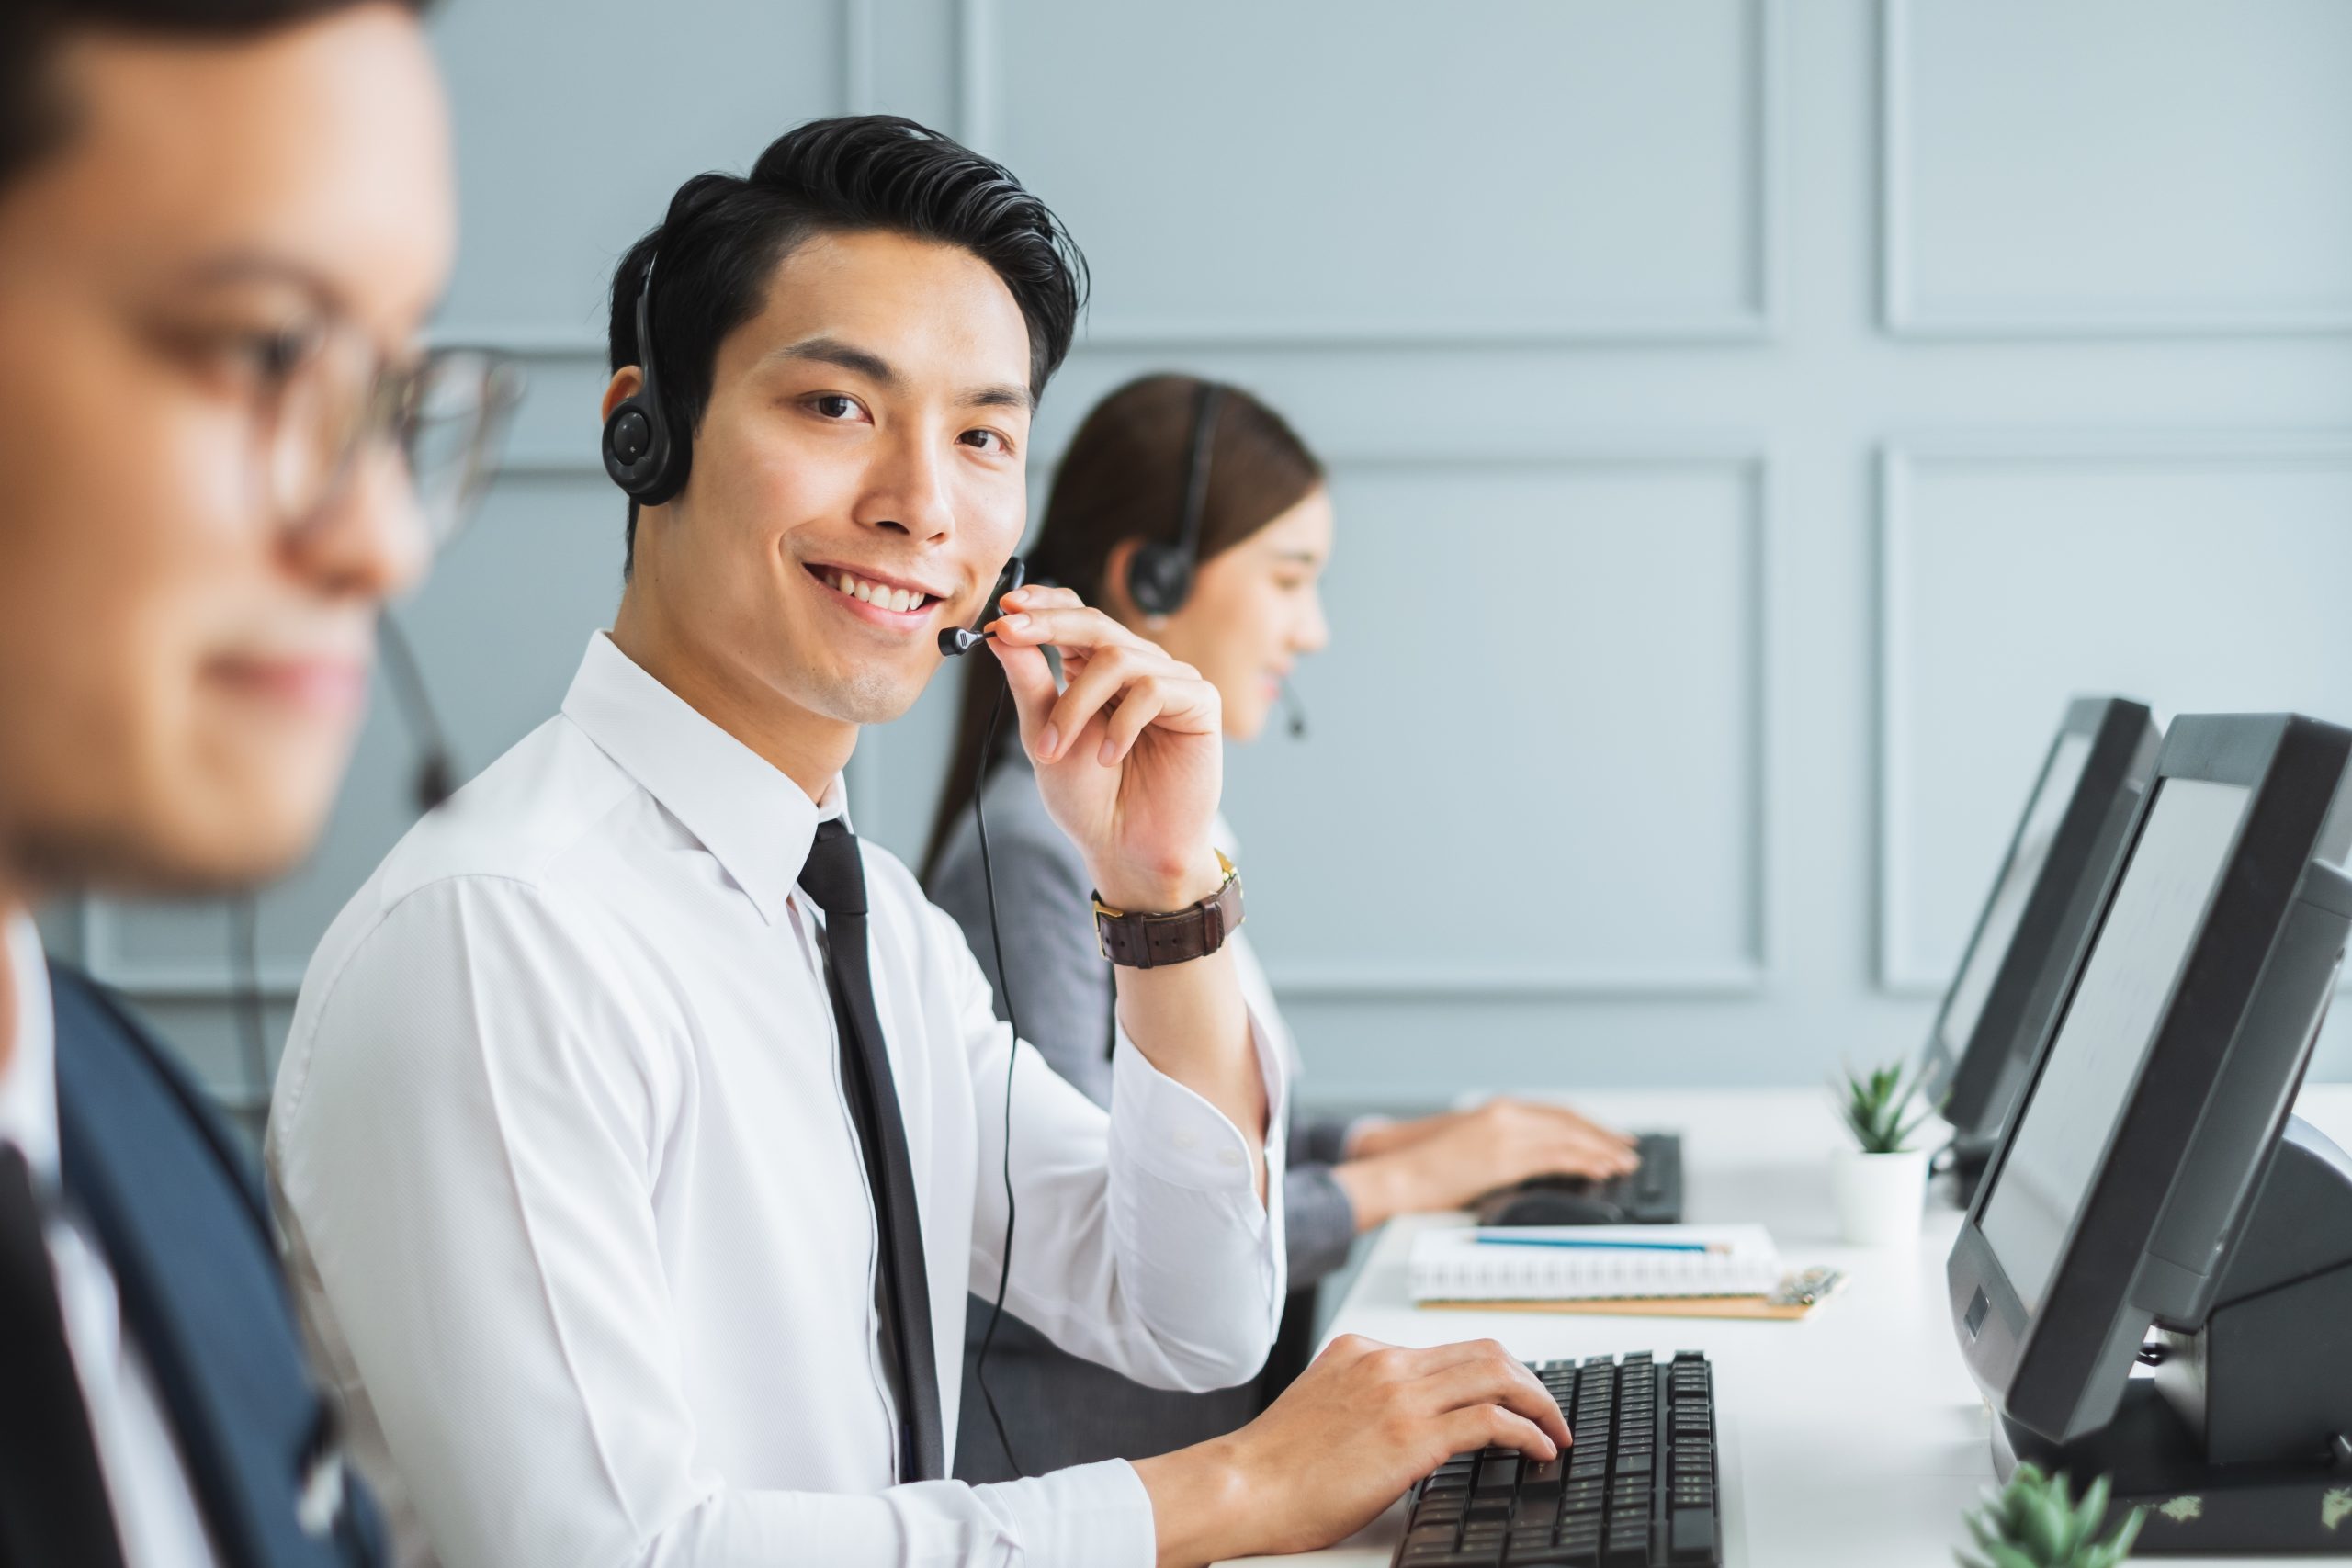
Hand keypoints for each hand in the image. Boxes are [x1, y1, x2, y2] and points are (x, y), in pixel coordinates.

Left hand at [988, 584, 1223, 911]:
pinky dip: (1123, 724)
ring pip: (1118, 658)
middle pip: (1095, 622)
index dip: (1043, 605)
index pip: (1075, 616)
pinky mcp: (1199, 703)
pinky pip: (1155, 689)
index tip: (1005, 607)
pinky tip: (1109, 758)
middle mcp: (1136, 668)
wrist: (1126, 850)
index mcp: (1096, 670)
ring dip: (1076, 704)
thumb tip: (1000, 631)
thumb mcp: (1042, 735)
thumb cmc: (1090, 799)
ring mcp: (1170, 682)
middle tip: (1011, 633)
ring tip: (1054, 750)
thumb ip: (1028, 681)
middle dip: (1048, 625)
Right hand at [1132, 1335, 1571, 1567]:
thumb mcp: (1323, 1408)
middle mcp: (1384, 1362)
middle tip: (1548, 1413)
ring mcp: (1398, 1394)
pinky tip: (1537, 1451)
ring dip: (1539, 1403)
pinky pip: (1491, 1421)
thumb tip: (1407, 1430)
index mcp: (1361, 1351)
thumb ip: (1366, 1401)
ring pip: (1497, 1375)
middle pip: (1484, 1351)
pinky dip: (1526, 1433)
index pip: (1447, 1350)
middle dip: (1529, 1382)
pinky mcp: (1409, 1435)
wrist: (1243, 1487)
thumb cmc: (1274, 1467)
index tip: (1513, 1399)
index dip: (1493, 1374)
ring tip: (1554, 1432)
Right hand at [1349, 1099, 1631, 1161]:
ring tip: (1624, 1163)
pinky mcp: (1503, 1156)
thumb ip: (1505, 1151)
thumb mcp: (1472, 1151)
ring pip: (1568, 1137)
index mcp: (1498, 1110)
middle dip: (1603, 1136)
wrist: (1399, 1176)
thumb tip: (1538, 1169)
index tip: (1610, 1137)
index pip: (1557, 1113)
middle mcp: (1506, 1114)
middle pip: (1569, 1121)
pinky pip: (1556, 1157)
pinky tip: (1600, 1170)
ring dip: (1602, 1150)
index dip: (1588, 1126)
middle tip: (1629, 1150)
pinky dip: (1584, 1161)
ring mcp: (1505, 1133)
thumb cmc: (1427, 1171)